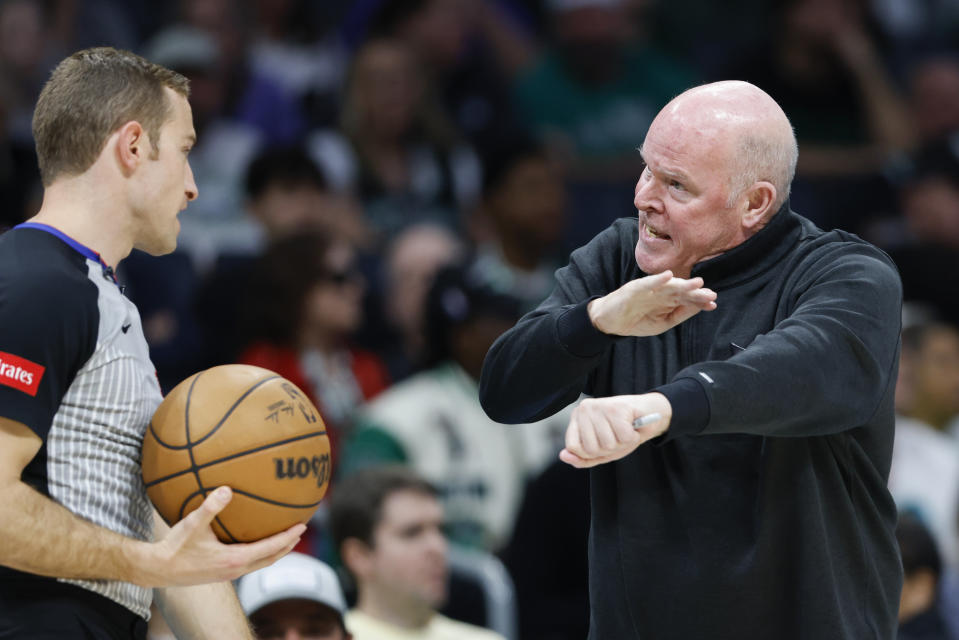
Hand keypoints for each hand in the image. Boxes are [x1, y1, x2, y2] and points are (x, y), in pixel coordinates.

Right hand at [136, 487, 304, 586]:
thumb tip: (227, 488)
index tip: (303, 526)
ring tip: (285, 536)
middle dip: (287, 545)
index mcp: (234, 559)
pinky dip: (260, 552)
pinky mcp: (221, 574)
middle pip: (271, 558)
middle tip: (300, 530)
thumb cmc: (175, 547)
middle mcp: (235, 569)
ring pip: (260, 563)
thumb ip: (210, 506)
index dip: (288, 537)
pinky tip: (254, 541)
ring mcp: (229, 574)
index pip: (270, 548)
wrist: (158, 570)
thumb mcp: (192, 524)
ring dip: (275, 550)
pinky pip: (249, 563)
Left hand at [560, 393, 670, 467]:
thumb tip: (564, 456)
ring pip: (608, 444)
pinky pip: (624, 438)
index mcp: (577, 418)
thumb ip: (582, 458)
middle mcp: (585, 409)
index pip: (572, 446)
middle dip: (609, 449)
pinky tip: (632, 426)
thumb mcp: (601, 450)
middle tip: (617, 436)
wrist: (650, 413)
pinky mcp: (617, 407)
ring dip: (622, 443)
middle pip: (591, 448)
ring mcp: (600, 406)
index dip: (589, 453)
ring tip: (625, 430)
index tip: (601, 443)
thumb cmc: (623, 432)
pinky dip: (632, 437)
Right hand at [588, 270, 715, 336]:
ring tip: (697, 283)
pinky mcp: (634, 288)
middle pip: (680, 291)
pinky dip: (657, 279)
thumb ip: (680, 315)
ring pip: (668, 285)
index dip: (699, 301)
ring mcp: (648, 289)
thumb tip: (700, 307)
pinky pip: (647, 283)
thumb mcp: (662, 323)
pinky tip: (668, 276)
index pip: (687, 299)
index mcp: (667, 300)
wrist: (609, 322)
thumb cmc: (636, 321)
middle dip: (695, 292)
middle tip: (709, 294)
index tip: (712, 304)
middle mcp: (660, 292)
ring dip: (682, 283)